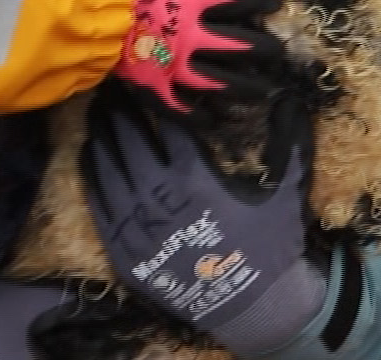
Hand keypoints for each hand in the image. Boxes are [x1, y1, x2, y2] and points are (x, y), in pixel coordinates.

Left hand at [82, 82, 324, 353]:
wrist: (251, 306)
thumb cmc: (269, 246)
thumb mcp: (286, 192)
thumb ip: (290, 141)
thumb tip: (291, 98)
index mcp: (195, 179)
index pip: (168, 125)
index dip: (157, 97)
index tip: (148, 75)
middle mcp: (159, 198)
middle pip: (130, 141)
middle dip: (121, 110)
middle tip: (112, 86)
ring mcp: (137, 225)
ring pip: (109, 168)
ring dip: (102, 135)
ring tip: (97, 111)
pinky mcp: (125, 250)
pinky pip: (100, 204)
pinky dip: (91, 174)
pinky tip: (88, 152)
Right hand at [114, 0, 283, 113]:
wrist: (91, 10)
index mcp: (193, 3)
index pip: (238, 0)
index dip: (260, 1)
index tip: (276, 4)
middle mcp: (191, 36)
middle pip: (239, 46)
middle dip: (264, 50)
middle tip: (278, 53)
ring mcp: (175, 65)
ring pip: (220, 83)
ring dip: (245, 88)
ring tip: (263, 92)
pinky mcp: (156, 86)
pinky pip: (181, 108)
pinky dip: (197, 117)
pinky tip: (212, 121)